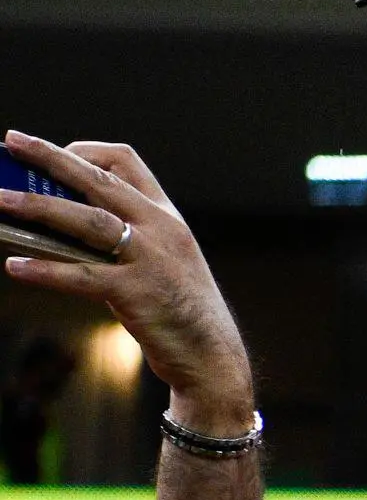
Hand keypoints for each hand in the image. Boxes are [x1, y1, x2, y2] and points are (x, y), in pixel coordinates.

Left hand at [0, 135, 249, 428]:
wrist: (213, 357)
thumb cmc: (178, 309)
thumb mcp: (160, 261)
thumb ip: (118, 238)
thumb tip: (53, 227)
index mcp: (166, 216)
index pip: (124, 162)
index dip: (83, 152)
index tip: (51, 154)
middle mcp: (161, 229)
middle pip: (98, 180)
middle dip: (49, 158)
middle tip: (11, 143)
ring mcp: (152, 259)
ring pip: (86, 220)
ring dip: (37, 208)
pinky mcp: (139, 293)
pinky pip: (82, 276)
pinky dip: (46, 271)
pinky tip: (16, 267)